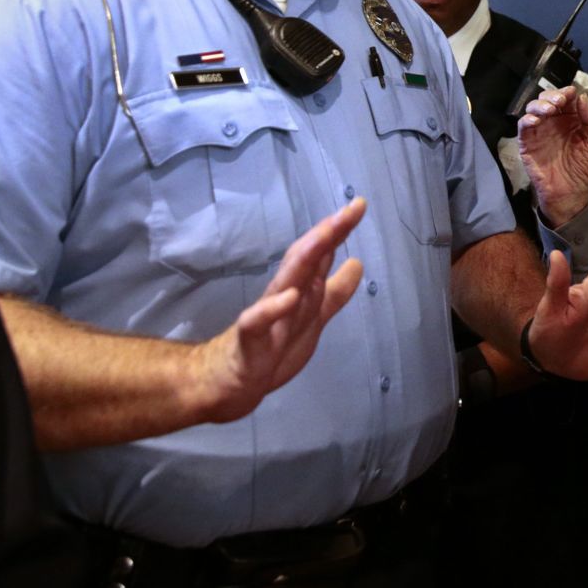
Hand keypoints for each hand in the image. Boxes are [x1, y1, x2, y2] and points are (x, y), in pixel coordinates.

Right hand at [190, 199, 365, 421]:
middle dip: (327, 234)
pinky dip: (274, 308)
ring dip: (305, 258)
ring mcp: (265, 316)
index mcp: (298, 291)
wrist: (228, 382)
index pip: (319, 255)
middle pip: (305, 260)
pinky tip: (291, 296)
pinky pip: (258, 323)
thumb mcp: (312, 319)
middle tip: (349, 210)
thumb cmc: (271, 346)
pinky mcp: (249, 340)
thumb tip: (357, 263)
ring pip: (286, 282)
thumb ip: (334, 294)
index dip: (339, 232)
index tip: (359, 205)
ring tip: (325, 236)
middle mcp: (282, 296)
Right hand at [517, 85, 587, 223]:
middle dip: (552, 96)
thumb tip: (581, 97)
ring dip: (540, 104)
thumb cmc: (583, 167)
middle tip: (560, 101)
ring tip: (549, 110)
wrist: (569, 191)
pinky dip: (527, 119)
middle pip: (547, 99)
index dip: (567, 92)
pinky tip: (536, 120)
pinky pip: (523, 125)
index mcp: (571, 119)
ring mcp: (539, 130)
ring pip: (533, 108)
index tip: (570, 92)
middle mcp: (554, 121)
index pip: (566, 99)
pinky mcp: (527, 142)